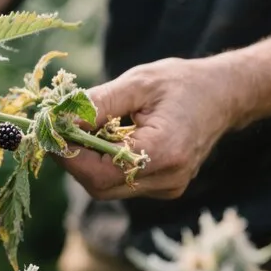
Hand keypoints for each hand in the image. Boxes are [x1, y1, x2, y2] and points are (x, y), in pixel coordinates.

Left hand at [54, 56, 240, 200]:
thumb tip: (58, 120)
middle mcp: (167, 178)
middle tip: (55, 129)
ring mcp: (167, 187)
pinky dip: (102, 163)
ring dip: (85, 161)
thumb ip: (96, 104)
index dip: (68, 155)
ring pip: (106, 187)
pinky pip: (120, 182)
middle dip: (72, 159)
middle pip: (100, 185)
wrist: (223, 95)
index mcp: (164, 152)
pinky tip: (102, 138)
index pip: (100, 171)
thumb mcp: (136, 83)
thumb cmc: (180, 83)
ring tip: (78, 130)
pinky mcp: (163, 187)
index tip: (48, 131)